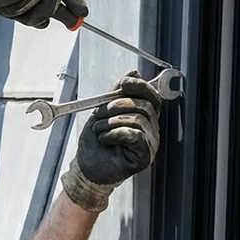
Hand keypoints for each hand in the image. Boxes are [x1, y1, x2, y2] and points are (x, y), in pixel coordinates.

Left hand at [62, 72, 160, 211]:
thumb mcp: (104, 110)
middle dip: (116, 105)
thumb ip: (118, 91)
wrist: (87, 166)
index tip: (123, 84)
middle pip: (144, 105)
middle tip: (99, 114)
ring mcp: (150, 143)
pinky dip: (114, 134)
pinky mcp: (144, 156)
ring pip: (137, 119)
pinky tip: (106, 140)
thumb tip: (133, 72)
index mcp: (145, 116)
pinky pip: (134, 134)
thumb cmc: (96, 141)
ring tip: (100, 131)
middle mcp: (151, 129)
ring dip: (111, 122)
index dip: (140, 86)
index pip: (152, 95)